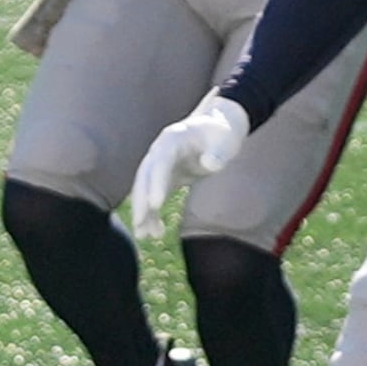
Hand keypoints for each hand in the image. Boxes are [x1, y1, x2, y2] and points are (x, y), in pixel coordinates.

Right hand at [129, 94, 249, 236]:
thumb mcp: (226, 140)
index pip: (161, 162)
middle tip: (140, 225)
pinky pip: (153, 196)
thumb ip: (219, 152)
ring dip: (143, 212)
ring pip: (145, 189)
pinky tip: (155, 233)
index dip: (157, 182)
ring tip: (144, 236)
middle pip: (145, 176)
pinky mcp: (165, 177)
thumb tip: (209, 164)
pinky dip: (152, 214)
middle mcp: (160, 151)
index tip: (156, 205)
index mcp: (173, 138)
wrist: (218, 129)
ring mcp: (160, 165)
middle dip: (141, 201)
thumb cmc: (222, 134)